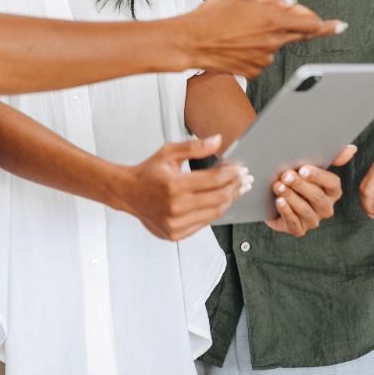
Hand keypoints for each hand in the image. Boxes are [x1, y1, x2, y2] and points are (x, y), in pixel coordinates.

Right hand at [115, 134, 253, 240]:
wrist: (128, 193)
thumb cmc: (148, 172)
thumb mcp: (169, 152)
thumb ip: (195, 147)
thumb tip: (218, 140)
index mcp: (173, 185)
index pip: (213, 181)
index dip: (231, 174)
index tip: (241, 169)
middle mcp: (174, 207)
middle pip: (218, 198)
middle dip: (235, 187)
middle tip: (245, 179)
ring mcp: (174, 224)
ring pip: (214, 213)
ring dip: (228, 200)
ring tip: (237, 190)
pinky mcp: (175, 234)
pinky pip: (203, 223)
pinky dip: (214, 212)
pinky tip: (219, 201)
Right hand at [177, 0, 345, 77]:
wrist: (190, 42)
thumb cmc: (211, 16)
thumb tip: (289, 2)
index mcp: (272, 19)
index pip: (310, 23)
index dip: (326, 24)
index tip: (339, 25)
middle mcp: (272, 41)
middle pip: (299, 35)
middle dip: (303, 27)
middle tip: (303, 22)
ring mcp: (264, 58)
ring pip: (277, 45)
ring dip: (270, 36)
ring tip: (242, 28)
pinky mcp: (254, 70)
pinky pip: (263, 57)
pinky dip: (257, 49)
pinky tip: (238, 43)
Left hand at [266, 144, 356, 235]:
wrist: (275, 198)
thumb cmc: (297, 179)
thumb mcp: (311, 167)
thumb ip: (333, 158)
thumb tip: (352, 148)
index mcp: (333, 192)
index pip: (333, 184)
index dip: (318, 176)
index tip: (303, 169)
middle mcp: (326, 208)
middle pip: (318, 197)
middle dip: (301, 185)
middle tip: (286, 175)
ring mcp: (313, 220)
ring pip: (306, 210)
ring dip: (291, 197)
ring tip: (278, 186)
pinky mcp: (299, 230)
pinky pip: (295, 223)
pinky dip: (286, 211)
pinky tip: (279, 201)